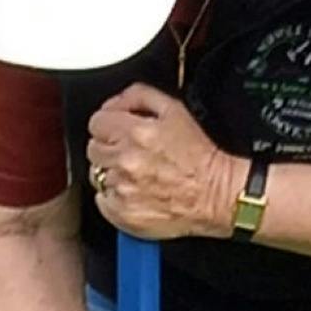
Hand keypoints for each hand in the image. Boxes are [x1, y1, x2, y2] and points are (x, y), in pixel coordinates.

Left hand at [88, 85, 241, 242]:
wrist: (217, 194)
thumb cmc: (201, 156)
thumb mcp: (175, 110)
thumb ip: (139, 96)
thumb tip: (116, 102)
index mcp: (136, 133)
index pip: (96, 122)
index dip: (108, 124)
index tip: (117, 131)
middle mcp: (125, 162)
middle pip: (93, 149)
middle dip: (110, 148)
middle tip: (132, 154)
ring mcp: (122, 190)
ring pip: (97, 176)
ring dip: (112, 173)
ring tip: (138, 175)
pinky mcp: (123, 214)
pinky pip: (102, 200)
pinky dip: (114, 197)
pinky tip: (136, 192)